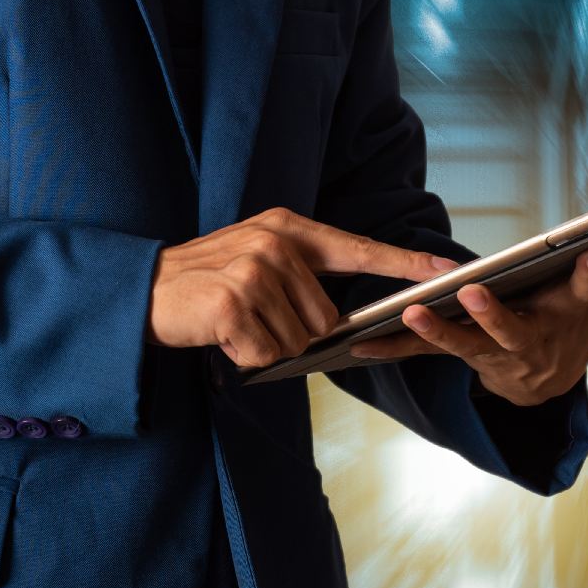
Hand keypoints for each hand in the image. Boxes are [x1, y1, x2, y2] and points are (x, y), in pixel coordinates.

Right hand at [147, 207, 455, 366]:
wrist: (141, 289)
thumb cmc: (206, 282)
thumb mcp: (256, 259)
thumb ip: (302, 277)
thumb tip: (339, 319)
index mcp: (288, 229)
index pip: (359, 248)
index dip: (405, 262)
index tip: (446, 269)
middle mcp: (276, 244)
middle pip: (326, 318)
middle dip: (293, 332)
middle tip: (252, 318)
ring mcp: (254, 271)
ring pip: (298, 340)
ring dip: (267, 345)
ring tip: (234, 324)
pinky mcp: (233, 304)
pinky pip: (266, 354)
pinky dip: (245, 358)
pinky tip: (222, 336)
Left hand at [349, 237, 587, 405]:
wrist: (545, 388)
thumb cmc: (577, 331)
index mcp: (567, 320)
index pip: (584, 295)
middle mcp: (528, 342)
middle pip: (512, 330)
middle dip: (494, 314)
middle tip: (473, 292)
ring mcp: (491, 355)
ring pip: (462, 345)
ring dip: (435, 331)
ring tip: (410, 313)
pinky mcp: (461, 358)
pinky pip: (423, 355)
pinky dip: (392, 348)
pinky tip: (357, 344)